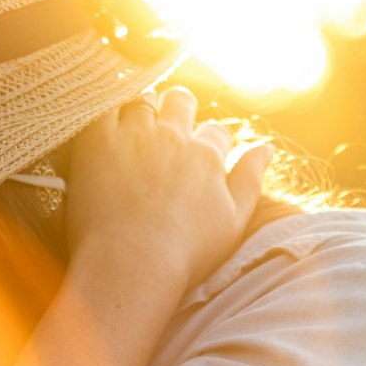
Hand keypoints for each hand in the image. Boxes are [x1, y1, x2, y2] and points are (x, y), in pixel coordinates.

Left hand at [66, 87, 273, 300]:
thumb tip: (266, 148)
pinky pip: (103, 108)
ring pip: (142, 101)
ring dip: (141, 109)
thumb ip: (251, 180)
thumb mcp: (234, 221)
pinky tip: (105, 126)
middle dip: (177, 108)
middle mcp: (173, 137)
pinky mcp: (99, 142)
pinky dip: (106, 111)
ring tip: (134, 126)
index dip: (209, 141)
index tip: (198, 154)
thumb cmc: (186, 253)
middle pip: (180, 101)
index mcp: (207, 156)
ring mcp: (135, 136)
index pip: (216, 132)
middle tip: (165, 128)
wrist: (131, 264)